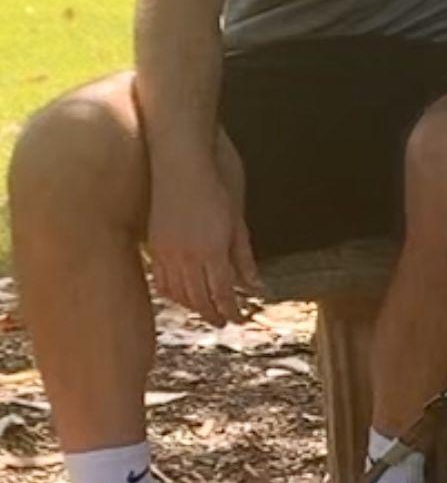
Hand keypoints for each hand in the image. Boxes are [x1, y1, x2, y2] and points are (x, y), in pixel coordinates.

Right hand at [147, 156, 259, 326]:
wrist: (180, 160)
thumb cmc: (215, 185)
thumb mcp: (237, 221)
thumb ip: (243, 255)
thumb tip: (254, 285)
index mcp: (212, 250)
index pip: (223, 293)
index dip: (232, 310)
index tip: (240, 319)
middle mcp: (187, 255)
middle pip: (199, 298)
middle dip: (213, 313)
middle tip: (224, 321)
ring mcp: (167, 251)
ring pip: (179, 293)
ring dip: (193, 306)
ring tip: (206, 311)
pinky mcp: (155, 243)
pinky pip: (162, 279)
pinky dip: (173, 293)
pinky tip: (181, 294)